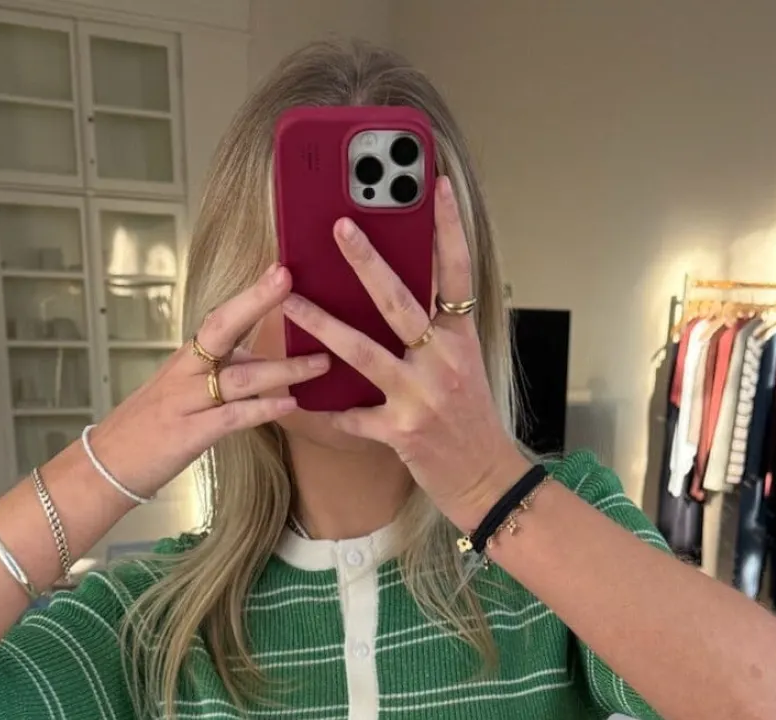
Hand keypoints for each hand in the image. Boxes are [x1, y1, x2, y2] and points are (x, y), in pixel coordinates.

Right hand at [86, 264, 328, 500]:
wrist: (106, 464)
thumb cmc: (147, 430)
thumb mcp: (182, 393)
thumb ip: (219, 374)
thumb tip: (258, 359)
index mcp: (186, 359)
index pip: (220, 318)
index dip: (251, 294)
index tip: (280, 269)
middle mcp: (185, 372)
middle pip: (221, 327)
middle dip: (255, 302)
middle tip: (288, 281)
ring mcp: (186, 402)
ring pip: (238, 376)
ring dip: (282, 368)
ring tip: (320, 363)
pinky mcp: (189, 434)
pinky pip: (232, 417)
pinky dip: (262, 410)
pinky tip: (290, 406)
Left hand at [279, 176, 526, 530]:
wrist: (486, 479)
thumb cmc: (470, 421)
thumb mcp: (464, 367)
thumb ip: (436, 332)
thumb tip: (399, 296)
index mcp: (461, 340)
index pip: (458, 273)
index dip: (449, 228)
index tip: (435, 186)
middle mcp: (443, 363)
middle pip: (400, 301)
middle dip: (366, 262)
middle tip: (338, 227)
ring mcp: (421, 397)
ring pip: (363, 352)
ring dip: (322, 325)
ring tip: (289, 302)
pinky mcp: (400, 432)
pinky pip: (353, 416)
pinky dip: (328, 411)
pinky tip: (303, 404)